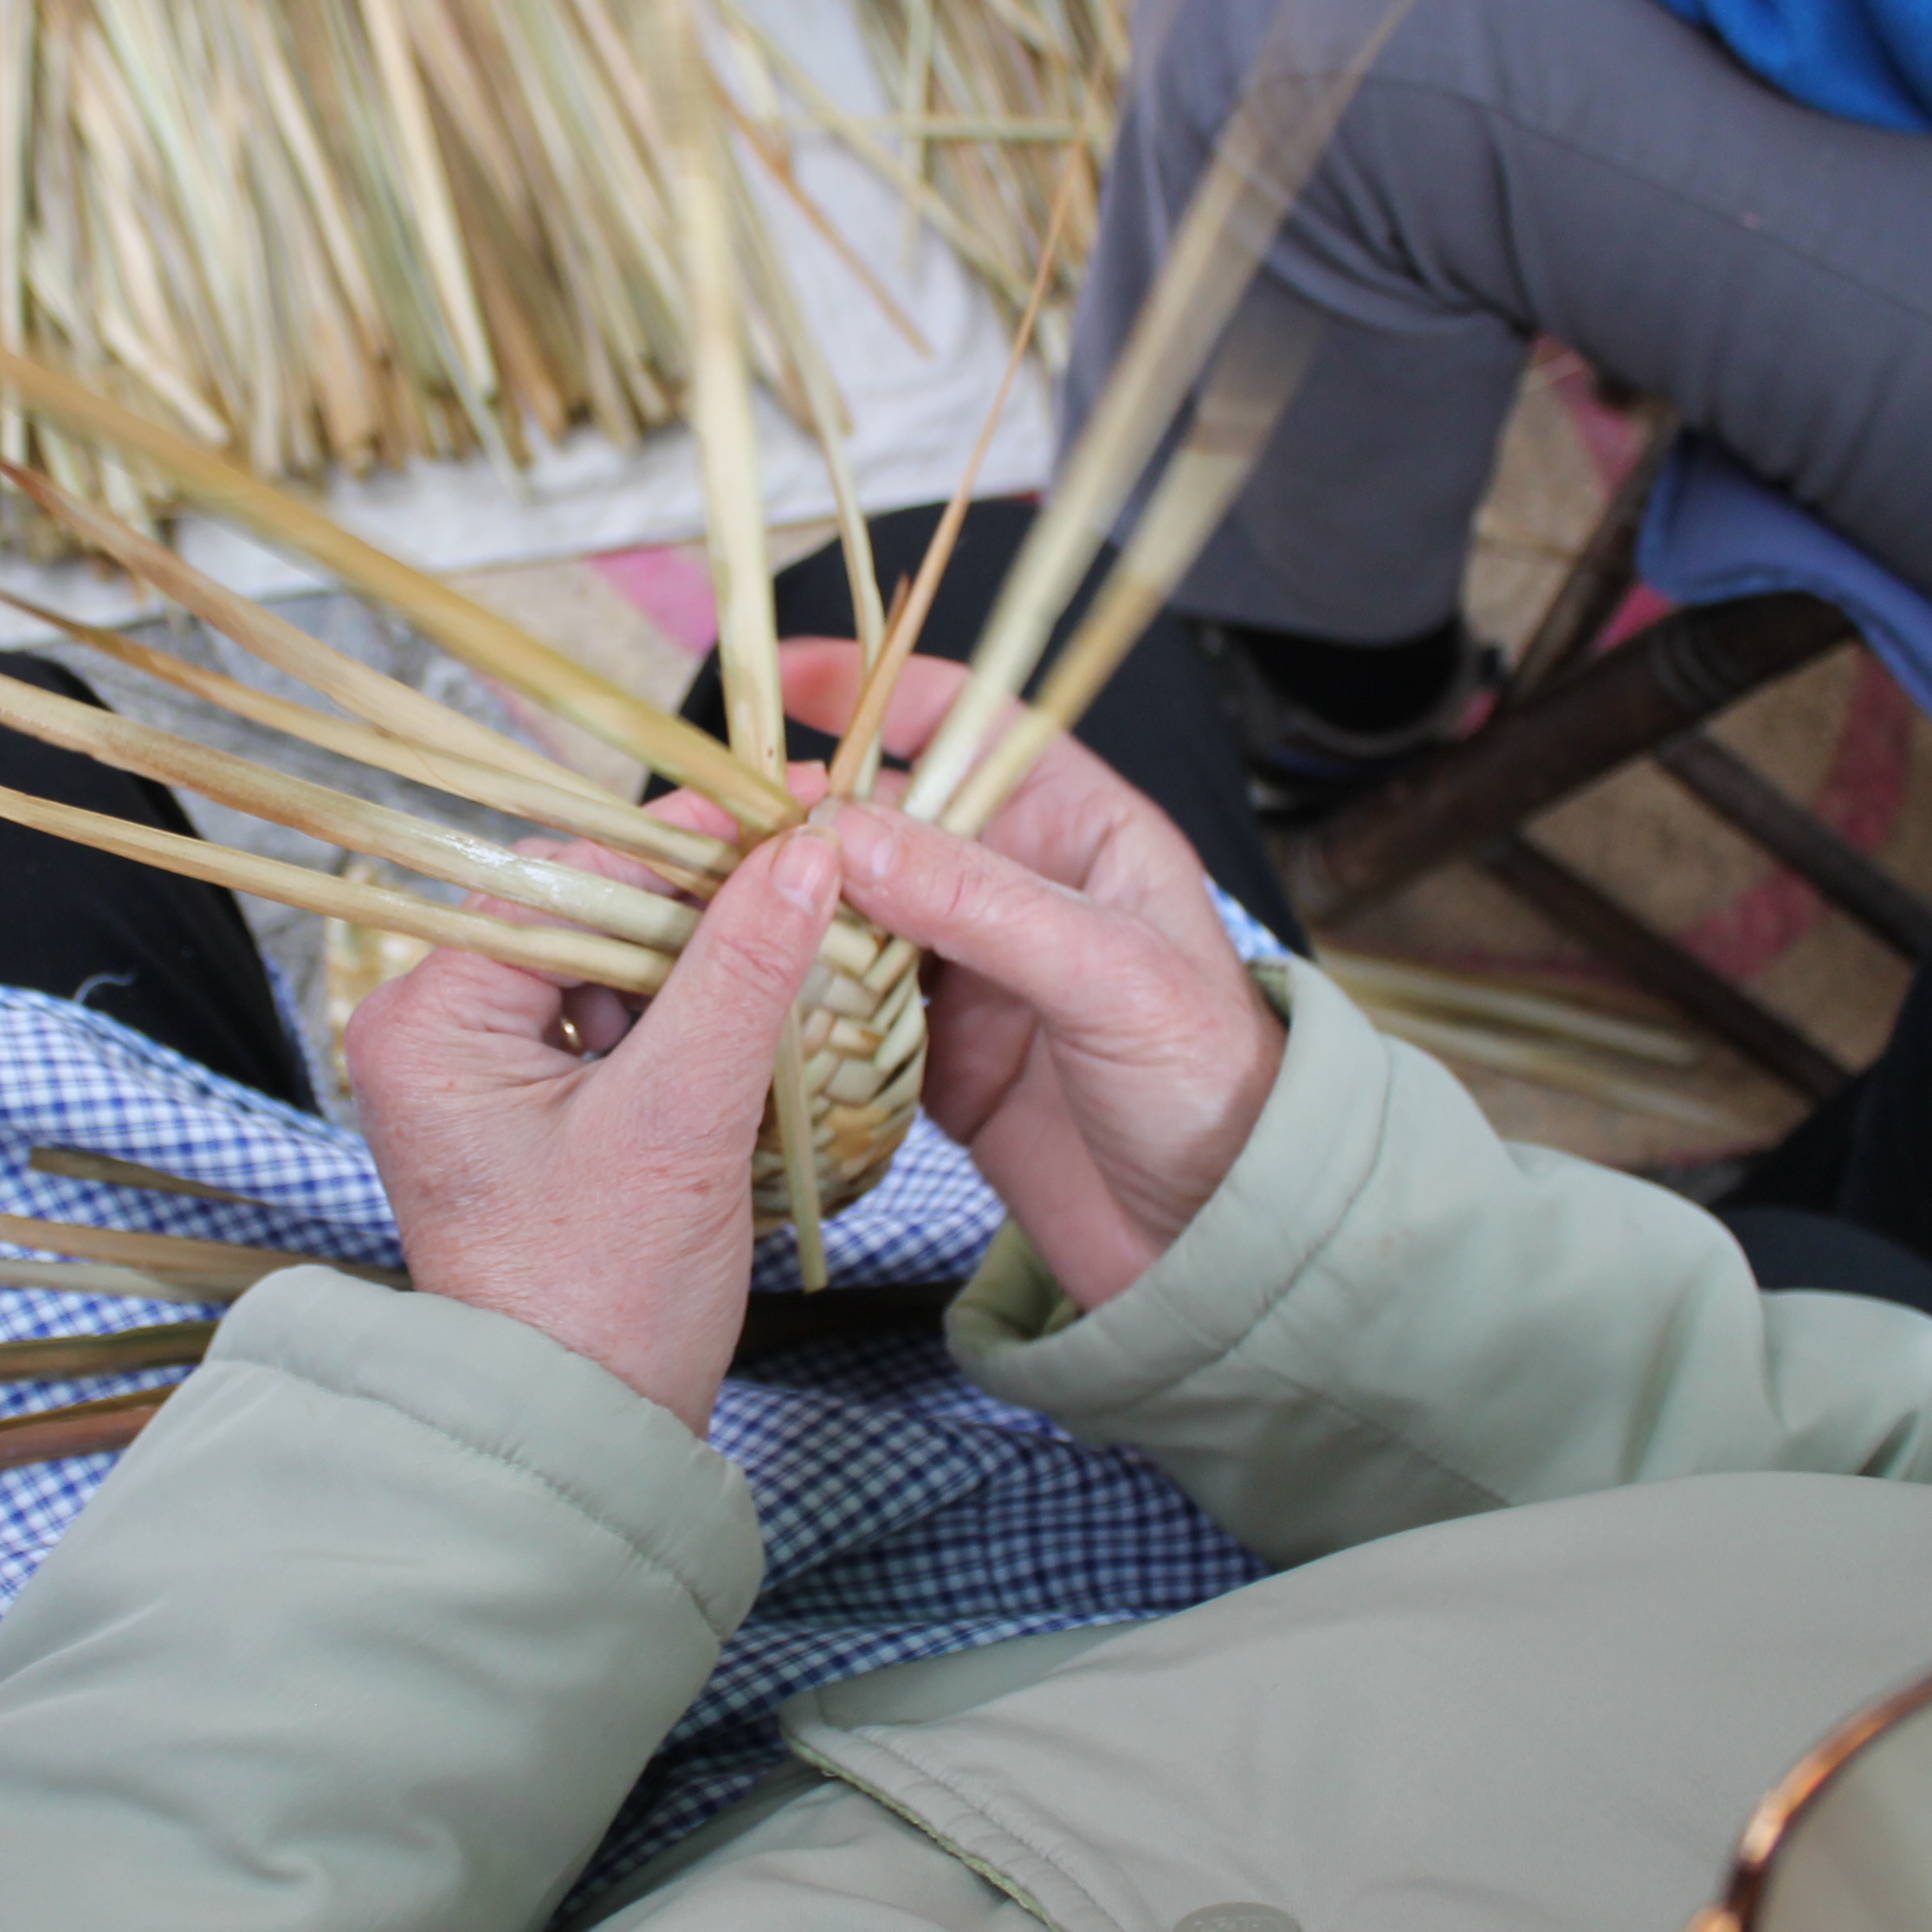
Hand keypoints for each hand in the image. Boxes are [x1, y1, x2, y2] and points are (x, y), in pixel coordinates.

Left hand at [345, 826, 843, 1429]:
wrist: (579, 1436)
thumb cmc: (600, 1303)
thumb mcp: (681, 1120)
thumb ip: (741, 973)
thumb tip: (800, 854)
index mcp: (428, 1017)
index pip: (566, 875)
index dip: (685, 847)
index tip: (790, 820)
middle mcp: (432, 1029)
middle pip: (587, 912)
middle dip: (701, 912)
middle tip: (811, 888)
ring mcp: (476, 1072)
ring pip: (609, 966)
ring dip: (702, 970)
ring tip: (793, 976)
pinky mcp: (525, 1111)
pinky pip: (613, 1026)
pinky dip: (685, 1024)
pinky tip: (751, 1036)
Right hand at [781, 641, 1282, 1311]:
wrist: (1223, 1247)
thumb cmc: (1211, 1088)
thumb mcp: (1109, 974)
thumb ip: (979, 900)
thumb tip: (845, 833)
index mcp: (1079, 832)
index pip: (973, 725)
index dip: (882, 692)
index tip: (787, 683)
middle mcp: (1016, 890)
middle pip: (885, 820)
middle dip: (802, 819)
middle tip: (717, 833)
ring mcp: (969, 974)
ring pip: (851, 914)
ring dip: (786, 912)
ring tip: (708, 908)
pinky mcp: (934, 1058)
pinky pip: (845, 1010)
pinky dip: (798, 1002)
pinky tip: (749, 995)